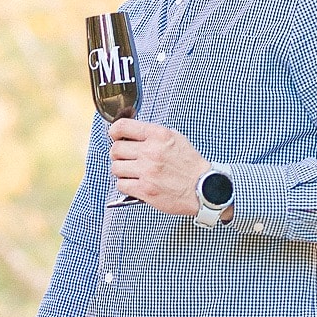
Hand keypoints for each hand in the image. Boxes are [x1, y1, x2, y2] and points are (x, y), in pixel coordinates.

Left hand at [108, 121, 231, 216]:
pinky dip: (125, 185)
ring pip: (116, 168)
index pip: (122, 126)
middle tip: (124, 159)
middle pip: (115, 149)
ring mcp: (147, 171)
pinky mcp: (145, 189)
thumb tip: (131, 134)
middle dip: (118, 155)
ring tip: (131, 173)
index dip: (114, 132)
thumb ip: (153, 135)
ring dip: (121, 171)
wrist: (203, 187)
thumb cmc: (190, 165)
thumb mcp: (175, 138)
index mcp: (158, 135)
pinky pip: (121, 185)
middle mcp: (151, 151)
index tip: (115, 137)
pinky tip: (135, 184)